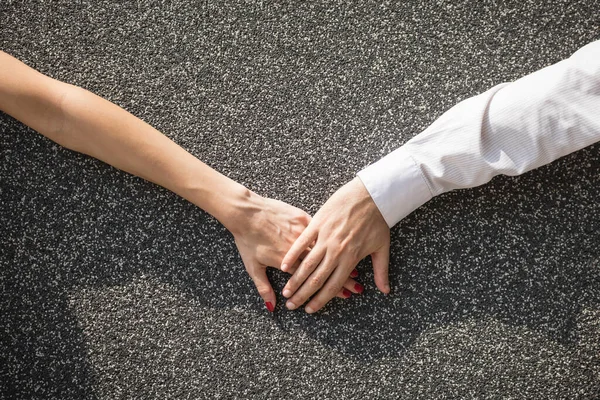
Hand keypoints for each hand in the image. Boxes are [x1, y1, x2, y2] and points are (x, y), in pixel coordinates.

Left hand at [231, 194, 362, 311]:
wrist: (247, 212)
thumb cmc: (247, 239)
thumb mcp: (252, 266)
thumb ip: (263, 287)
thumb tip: (271, 307)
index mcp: (287, 263)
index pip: (312, 279)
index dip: (329, 289)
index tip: (343, 295)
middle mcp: (298, 250)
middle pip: (324, 268)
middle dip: (342, 280)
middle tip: (356, 289)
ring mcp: (302, 233)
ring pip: (326, 251)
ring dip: (341, 262)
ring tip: (356, 272)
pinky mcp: (303, 219)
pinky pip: (321, 233)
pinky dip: (333, 241)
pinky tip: (345, 246)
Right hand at [280, 177, 390, 312]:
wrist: (371, 194)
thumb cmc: (378, 220)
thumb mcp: (382, 248)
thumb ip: (381, 272)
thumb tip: (385, 291)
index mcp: (351, 258)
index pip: (332, 285)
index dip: (320, 300)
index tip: (310, 309)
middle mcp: (336, 251)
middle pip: (316, 278)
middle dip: (303, 295)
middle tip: (292, 306)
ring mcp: (325, 237)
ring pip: (307, 264)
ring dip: (295, 280)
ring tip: (287, 291)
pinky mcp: (317, 223)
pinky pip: (302, 242)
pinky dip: (292, 255)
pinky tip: (284, 265)